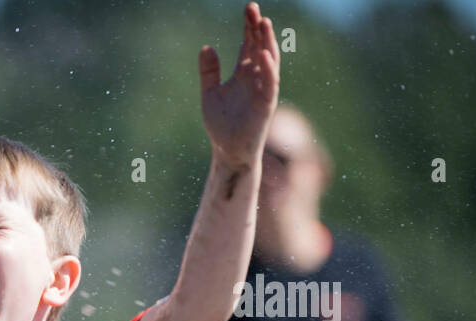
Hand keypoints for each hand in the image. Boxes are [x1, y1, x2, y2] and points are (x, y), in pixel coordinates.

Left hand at [199, 3, 279, 170]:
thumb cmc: (221, 125)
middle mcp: (256, 78)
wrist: (227, 151)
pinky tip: (263, 54)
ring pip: (268, 61)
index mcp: (243, 73)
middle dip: (258, 28)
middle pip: (260, 46)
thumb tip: (206, 47)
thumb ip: (209, 72)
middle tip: (253, 9)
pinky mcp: (265, 105)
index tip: (249, 8)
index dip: (249, 27)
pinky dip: (268, 69)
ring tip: (263, 23)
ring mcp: (262, 90)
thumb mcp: (210, 94)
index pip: (249, 44)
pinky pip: (269, 83)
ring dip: (266, 42)